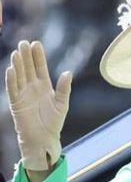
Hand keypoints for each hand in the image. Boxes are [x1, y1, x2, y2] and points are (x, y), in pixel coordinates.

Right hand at [6, 41, 71, 171]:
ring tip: (17, 52)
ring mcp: (24, 95)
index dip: (38, 56)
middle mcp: (32, 88)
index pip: (40, 68)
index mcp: (44, 86)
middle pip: (28, 68)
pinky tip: (11, 69)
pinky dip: (12, 79)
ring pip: (20, 76)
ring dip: (18, 65)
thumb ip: (64, 88)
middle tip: (24, 42)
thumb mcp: (62, 103)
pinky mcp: (17, 103)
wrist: (44, 138)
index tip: (36, 43)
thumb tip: (68, 72)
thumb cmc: (54, 122)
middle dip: (26, 56)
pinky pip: (13, 89)